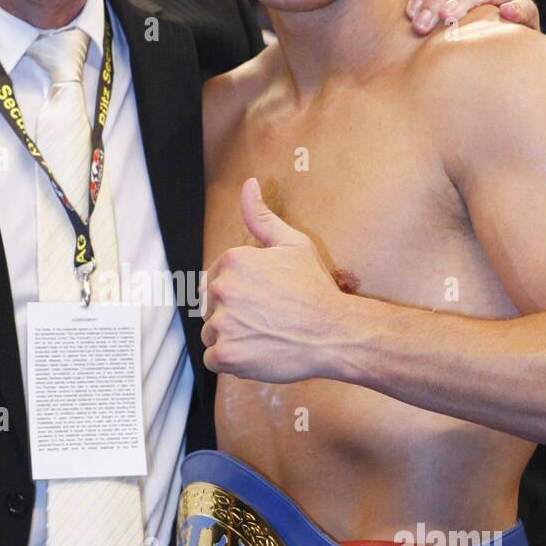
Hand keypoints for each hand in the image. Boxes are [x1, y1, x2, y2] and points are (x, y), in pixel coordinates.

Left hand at [202, 179, 344, 382]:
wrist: (335, 333)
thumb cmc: (315, 289)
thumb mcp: (293, 245)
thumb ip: (262, 217)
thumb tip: (249, 184)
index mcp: (232, 261)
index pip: (215, 280)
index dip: (239, 292)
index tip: (263, 300)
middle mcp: (222, 289)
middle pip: (211, 307)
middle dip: (232, 314)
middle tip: (266, 318)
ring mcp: (221, 324)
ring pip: (210, 333)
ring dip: (231, 338)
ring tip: (264, 336)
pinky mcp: (225, 355)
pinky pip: (212, 359)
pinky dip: (231, 361)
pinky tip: (257, 352)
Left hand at [405, 0, 538, 34]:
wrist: (504, 36)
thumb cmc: (464, 19)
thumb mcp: (445, 3)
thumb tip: (407, 8)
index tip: (410, 13)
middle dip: (436, 1)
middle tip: (420, 26)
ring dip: (465, 0)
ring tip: (448, 16)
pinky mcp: (525, 9)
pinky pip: (524, 6)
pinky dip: (516, 8)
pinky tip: (505, 13)